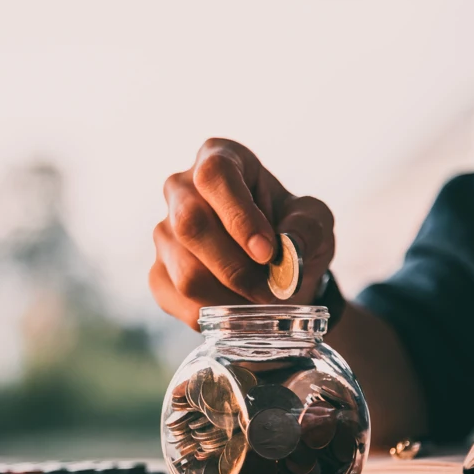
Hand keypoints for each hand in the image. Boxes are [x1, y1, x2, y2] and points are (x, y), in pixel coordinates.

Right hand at [150, 138, 335, 329]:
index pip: (214, 175)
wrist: (277, 271)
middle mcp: (180, 190)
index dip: (238, 215)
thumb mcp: (315, 221)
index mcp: (218, 158)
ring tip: (260, 301)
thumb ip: (308, 227)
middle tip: (270, 290)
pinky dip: (215, 315)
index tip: (267, 252)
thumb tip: (288, 246)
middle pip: (190, 224)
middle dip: (235, 267)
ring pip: (185, 271)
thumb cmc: (292, 232)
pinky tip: (238, 310)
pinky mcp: (158, 272)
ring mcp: (164, 233)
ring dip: (230, 296)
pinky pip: (179, 299)